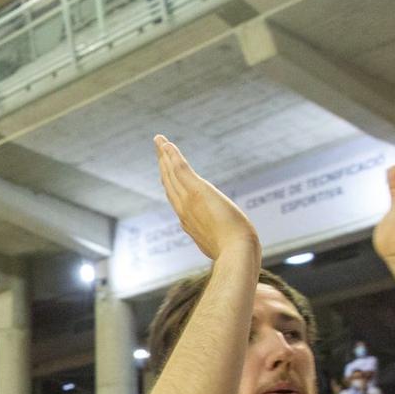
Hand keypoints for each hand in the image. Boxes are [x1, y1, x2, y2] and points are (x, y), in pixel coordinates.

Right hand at [153, 136, 257, 261]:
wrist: (235, 253)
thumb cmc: (235, 253)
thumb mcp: (223, 247)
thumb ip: (218, 240)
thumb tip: (224, 243)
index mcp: (189, 223)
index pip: (176, 199)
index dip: (169, 184)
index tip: (166, 173)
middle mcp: (183, 210)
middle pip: (169, 183)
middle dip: (163, 166)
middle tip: (158, 150)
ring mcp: (188, 200)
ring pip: (171, 173)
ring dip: (164, 155)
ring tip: (159, 140)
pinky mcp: (197, 191)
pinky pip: (179, 168)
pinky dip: (171, 155)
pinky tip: (166, 143)